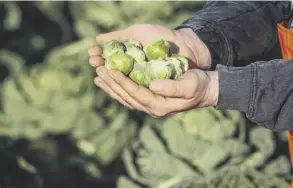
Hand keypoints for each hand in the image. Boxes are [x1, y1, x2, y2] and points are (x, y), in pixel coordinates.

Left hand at [88, 24, 216, 117]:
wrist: (204, 91)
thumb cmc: (198, 85)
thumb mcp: (189, 85)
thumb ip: (172, 87)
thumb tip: (153, 85)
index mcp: (160, 105)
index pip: (136, 94)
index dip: (122, 82)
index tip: (110, 70)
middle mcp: (152, 109)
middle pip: (127, 97)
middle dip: (112, 84)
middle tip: (99, 71)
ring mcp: (150, 106)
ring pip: (125, 98)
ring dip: (111, 88)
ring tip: (98, 77)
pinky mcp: (149, 101)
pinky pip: (129, 97)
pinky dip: (118, 90)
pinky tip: (109, 83)